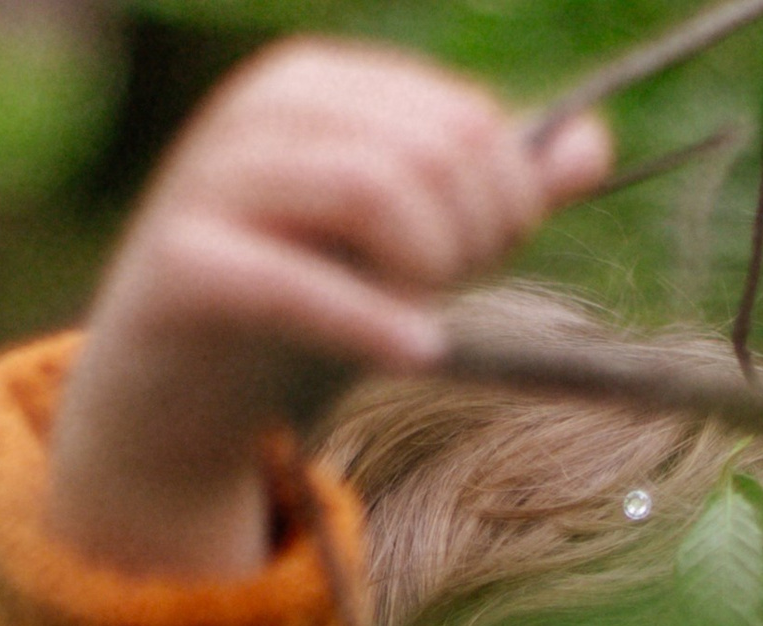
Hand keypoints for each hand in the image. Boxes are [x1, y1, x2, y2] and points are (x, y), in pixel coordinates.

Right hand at [46, 40, 609, 580]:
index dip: (505, 200)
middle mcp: (257, 112)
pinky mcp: (183, 264)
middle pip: (429, 149)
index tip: (482, 267)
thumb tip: (592, 144)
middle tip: (448, 303)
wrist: (169, 403)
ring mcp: (211, 180)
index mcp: (313, 85)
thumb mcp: (399, 254)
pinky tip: (417, 355)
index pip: (460, 118)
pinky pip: (301, 281)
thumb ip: (489, 198)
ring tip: (420, 330)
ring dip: (427, 274)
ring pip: (375, 189)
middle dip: (471, 239)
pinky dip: (374, 323)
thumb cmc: (290, 320)